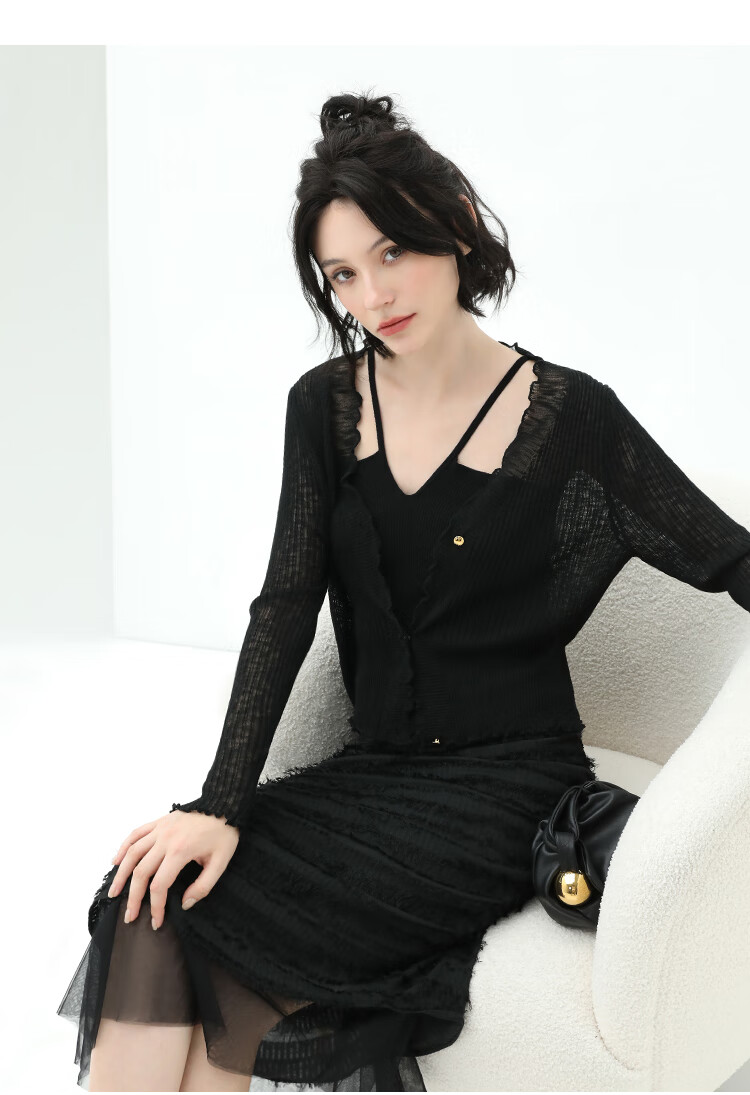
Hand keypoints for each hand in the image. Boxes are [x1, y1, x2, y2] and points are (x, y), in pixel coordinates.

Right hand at [107, 810, 239, 929]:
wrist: (224, 804)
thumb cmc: (223, 834)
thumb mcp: (221, 863)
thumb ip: (203, 886)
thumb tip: (185, 904)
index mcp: (180, 851)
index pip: (159, 885)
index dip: (156, 906)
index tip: (156, 921)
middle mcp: (165, 839)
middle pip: (141, 872)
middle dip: (134, 897)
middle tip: (129, 916)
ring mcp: (160, 828)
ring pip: (132, 853)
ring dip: (121, 875)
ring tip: (114, 893)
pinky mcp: (159, 821)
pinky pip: (135, 834)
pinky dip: (123, 848)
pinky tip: (116, 861)